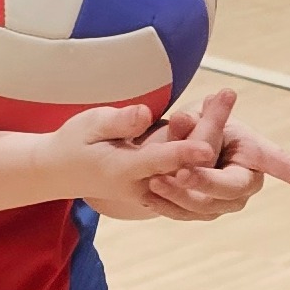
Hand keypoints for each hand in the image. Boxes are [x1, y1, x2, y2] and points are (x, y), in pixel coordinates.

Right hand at [42, 103, 212, 220]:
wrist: (62, 171)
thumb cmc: (75, 142)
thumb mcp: (88, 125)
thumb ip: (118, 121)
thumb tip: (145, 115)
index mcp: (121, 170)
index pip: (158, 162)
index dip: (183, 152)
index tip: (208, 146)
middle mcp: (140, 186)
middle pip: (183, 166)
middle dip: (208, 133)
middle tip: (226, 96)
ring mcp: (150, 192)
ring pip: (189, 171)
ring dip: (211, 139)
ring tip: (224, 98)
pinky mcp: (157, 191)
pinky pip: (186, 176)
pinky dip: (203, 150)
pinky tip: (219, 118)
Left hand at [141, 90, 289, 219]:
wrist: (173, 151)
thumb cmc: (196, 126)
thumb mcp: (198, 114)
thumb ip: (203, 116)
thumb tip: (208, 104)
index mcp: (254, 151)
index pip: (281, 163)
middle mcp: (246, 181)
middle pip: (232, 188)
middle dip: (206, 181)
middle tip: (179, 172)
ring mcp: (226, 202)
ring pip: (206, 205)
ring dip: (181, 195)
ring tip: (155, 180)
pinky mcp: (204, 214)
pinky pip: (186, 214)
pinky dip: (167, 204)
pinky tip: (148, 194)